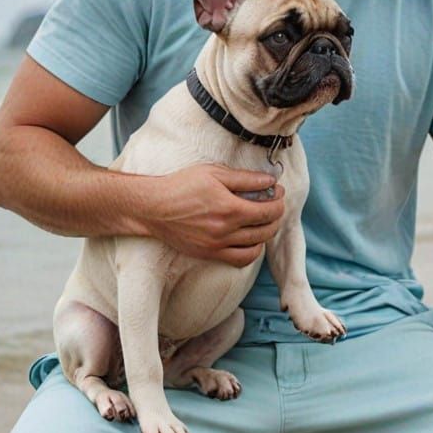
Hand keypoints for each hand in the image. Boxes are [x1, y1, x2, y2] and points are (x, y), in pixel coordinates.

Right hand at [138, 164, 285, 266]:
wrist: (153, 208)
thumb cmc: (181, 186)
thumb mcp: (214, 173)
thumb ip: (245, 178)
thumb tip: (270, 180)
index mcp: (229, 209)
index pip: (268, 211)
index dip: (279, 201)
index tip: (277, 192)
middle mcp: (226, 231)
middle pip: (266, 229)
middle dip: (276, 216)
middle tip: (273, 204)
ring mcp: (217, 246)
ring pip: (256, 246)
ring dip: (266, 233)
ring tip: (263, 221)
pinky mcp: (209, 254)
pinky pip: (240, 260)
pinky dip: (252, 251)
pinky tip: (250, 239)